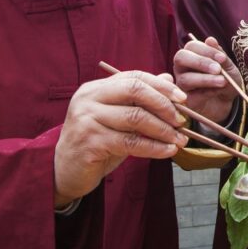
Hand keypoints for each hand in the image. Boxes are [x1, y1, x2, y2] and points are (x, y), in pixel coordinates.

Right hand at [54, 71, 187, 206]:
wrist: (66, 171)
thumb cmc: (97, 141)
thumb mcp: (118, 117)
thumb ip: (139, 99)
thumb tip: (168, 80)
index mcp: (96, 88)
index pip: (134, 77)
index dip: (161, 86)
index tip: (182, 98)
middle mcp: (89, 99)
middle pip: (135, 91)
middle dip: (164, 105)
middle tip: (181, 120)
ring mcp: (87, 119)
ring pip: (136, 118)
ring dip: (163, 130)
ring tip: (180, 139)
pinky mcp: (90, 142)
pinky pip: (131, 142)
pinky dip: (154, 147)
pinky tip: (168, 151)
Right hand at [173, 36, 238, 123]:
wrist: (228, 102)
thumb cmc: (226, 80)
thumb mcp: (228, 67)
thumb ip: (220, 55)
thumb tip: (210, 39)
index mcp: (192, 54)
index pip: (192, 46)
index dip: (206, 50)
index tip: (222, 58)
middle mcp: (182, 67)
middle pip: (180, 58)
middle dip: (200, 62)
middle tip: (218, 69)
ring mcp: (181, 84)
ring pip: (185, 79)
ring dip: (206, 79)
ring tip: (223, 81)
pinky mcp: (185, 100)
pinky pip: (192, 95)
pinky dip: (207, 92)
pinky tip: (218, 91)